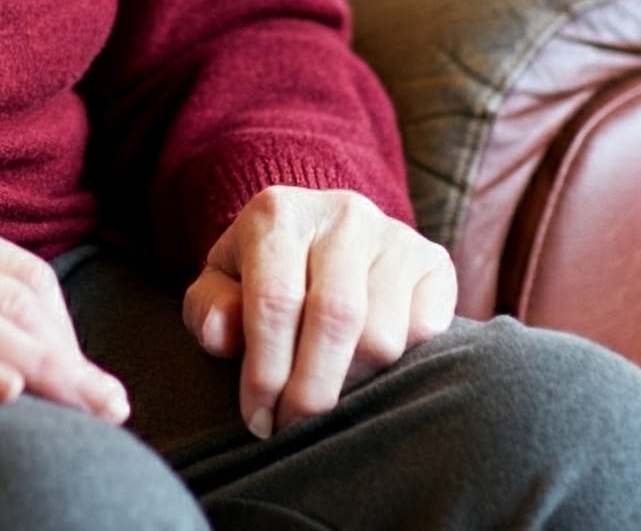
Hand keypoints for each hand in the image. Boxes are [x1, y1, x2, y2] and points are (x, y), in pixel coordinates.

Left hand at [182, 187, 455, 439]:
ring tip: (328, 394)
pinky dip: (402, 364)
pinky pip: (426, 332)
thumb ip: (208, 308)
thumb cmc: (263, 274)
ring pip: (383, 335)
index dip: (266, 371)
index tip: (259, 419)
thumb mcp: (222, 284)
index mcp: (278, 213)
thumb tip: (221, 336)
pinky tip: (369, 367)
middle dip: (312, 390)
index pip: (275, 299)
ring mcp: (393, 234)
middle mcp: (341, 213)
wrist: (320, 237)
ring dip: (354, 385)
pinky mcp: (433, 261)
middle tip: (294, 427)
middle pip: (335, 318)